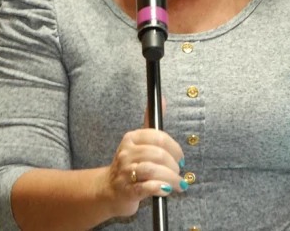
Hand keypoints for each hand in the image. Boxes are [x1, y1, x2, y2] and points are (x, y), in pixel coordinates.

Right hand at [101, 97, 184, 217]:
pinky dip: (160, 188)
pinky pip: (147, 187)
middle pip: (158, 155)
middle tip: (178, 173)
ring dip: (171, 178)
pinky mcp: (126, 190)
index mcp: (131, 138)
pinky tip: (165, 190)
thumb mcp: (138, 142)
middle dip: (174, 165)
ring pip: (153, 170)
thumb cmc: (129, 165)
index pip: (158, 137)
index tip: (180, 158)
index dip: (175, 148)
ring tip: (177, 184)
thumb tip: (164, 99)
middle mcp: (126, 153)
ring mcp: (125, 172)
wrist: (109, 190)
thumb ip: (150, 121)